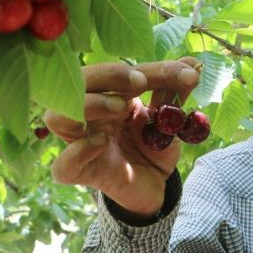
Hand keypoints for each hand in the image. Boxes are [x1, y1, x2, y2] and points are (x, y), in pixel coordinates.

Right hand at [45, 57, 200, 218]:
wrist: (155, 188)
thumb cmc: (155, 147)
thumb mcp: (169, 121)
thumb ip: (175, 96)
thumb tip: (194, 64)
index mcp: (109, 96)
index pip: (119, 73)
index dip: (151, 69)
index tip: (182, 73)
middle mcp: (89, 115)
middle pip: (77, 84)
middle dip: (108, 75)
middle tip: (140, 82)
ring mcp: (80, 143)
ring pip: (58, 117)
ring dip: (89, 105)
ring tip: (122, 108)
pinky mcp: (81, 173)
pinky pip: (63, 165)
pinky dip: (78, 152)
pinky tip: (100, 143)